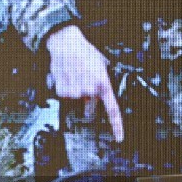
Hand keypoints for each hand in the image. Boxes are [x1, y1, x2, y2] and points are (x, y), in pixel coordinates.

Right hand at [45, 25, 123, 142]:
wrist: (65, 43)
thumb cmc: (84, 52)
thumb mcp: (100, 65)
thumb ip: (101, 84)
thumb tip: (97, 98)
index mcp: (103, 84)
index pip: (112, 110)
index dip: (117, 126)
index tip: (119, 138)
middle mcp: (90, 90)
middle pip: (89, 105)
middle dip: (87, 98)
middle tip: (83, 80)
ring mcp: (75, 92)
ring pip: (75, 99)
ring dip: (75, 90)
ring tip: (74, 74)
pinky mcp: (62, 91)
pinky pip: (65, 95)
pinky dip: (64, 87)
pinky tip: (66, 75)